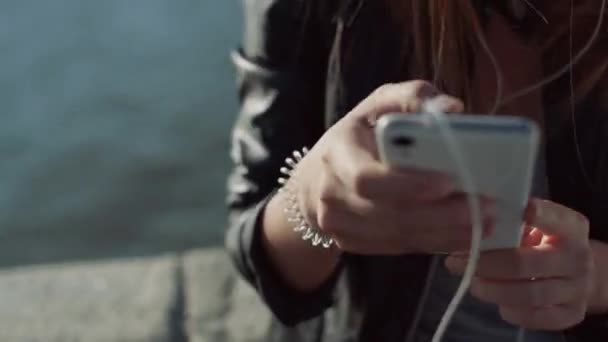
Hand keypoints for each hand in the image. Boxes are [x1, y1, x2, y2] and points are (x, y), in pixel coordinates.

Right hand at [294, 81, 495, 254]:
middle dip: (441, 214)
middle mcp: (331, 193)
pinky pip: (398, 248)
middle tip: (486, 208)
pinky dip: (434, 243)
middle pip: (389, 214)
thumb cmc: (358, 136)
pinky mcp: (351, 244)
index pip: (366, 178)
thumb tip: (452, 108)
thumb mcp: (378, 104)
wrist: (316, 179)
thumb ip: (413, 97)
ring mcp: (338, 225)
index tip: (449, 181)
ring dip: (445, 233)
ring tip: (484, 223)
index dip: (407, 184)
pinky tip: (463, 235)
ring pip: (398, 236)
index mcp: (336, 153)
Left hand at [446, 198, 594, 329]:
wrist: (579, 273)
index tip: (495, 213)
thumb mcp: (537, 225)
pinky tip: (497, 301)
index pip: (552, 219)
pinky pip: (536, 317)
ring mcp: (577, 289)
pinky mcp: (571, 314)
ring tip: (474, 283)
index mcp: (571, 227)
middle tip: (458, 262)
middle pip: (524, 263)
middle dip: (485, 264)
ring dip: (493, 290)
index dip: (529, 217)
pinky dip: (511, 311)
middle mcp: (578, 258)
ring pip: (529, 294)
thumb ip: (512, 223)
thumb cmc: (546, 241)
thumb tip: (471, 226)